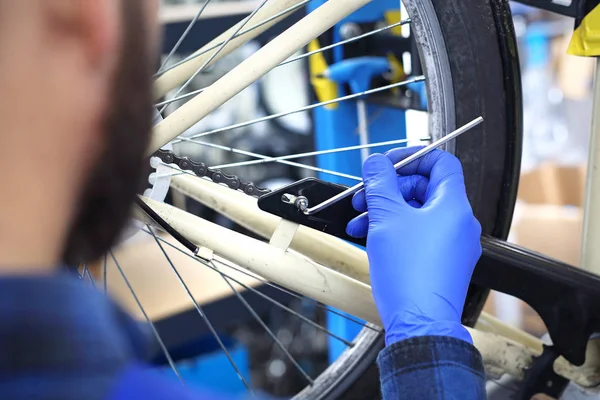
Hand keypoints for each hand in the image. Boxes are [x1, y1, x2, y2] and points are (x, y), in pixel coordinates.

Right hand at [346, 147, 481, 345]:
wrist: (420, 323)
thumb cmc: (409, 273)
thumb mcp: (386, 218)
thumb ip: (380, 183)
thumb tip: (376, 162)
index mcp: (453, 205)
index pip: (440, 162)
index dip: (410, 157)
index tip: (385, 165)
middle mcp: (459, 222)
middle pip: (423, 188)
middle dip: (388, 189)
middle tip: (363, 197)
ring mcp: (452, 244)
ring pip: (416, 213)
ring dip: (385, 211)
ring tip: (359, 223)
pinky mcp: (443, 262)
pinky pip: (418, 234)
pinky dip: (395, 230)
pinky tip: (371, 238)